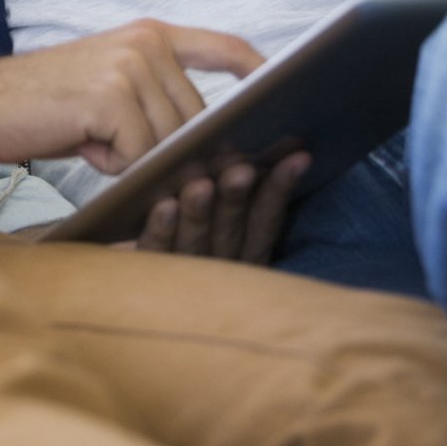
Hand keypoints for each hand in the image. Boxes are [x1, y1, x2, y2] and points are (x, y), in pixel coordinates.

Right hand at [0, 20, 264, 172]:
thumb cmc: (44, 105)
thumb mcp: (108, 88)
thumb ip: (156, 97)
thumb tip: (207, 141)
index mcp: (149, 36)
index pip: (224, 47)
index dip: (260, 72)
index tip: (284, 95)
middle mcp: (146, 44)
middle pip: (197, 117)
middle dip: (170, 148)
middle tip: (118, 150)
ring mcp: (130, 68)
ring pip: (170, 140)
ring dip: (136, 158)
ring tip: (92, 141)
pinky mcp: (112, 98)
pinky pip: (140, 153)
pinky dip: (114, 165)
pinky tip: (83, 145)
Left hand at [132, 150, 309, 261]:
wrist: (148, 301)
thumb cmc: (190, 242)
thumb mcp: (226, 222)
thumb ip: (247, 193)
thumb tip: (272, 144)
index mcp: (244, 255)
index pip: (266, 220)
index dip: (280, 189)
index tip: (298, 156)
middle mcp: (221, 267)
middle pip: (231, 229)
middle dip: (237, 197)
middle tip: (242, 169)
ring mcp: (185, 274)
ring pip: (196, 240)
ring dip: (200, 212)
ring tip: (201, 185)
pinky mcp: (150, 274)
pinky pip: (156, 251)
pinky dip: (162, 229)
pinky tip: (164, 206)